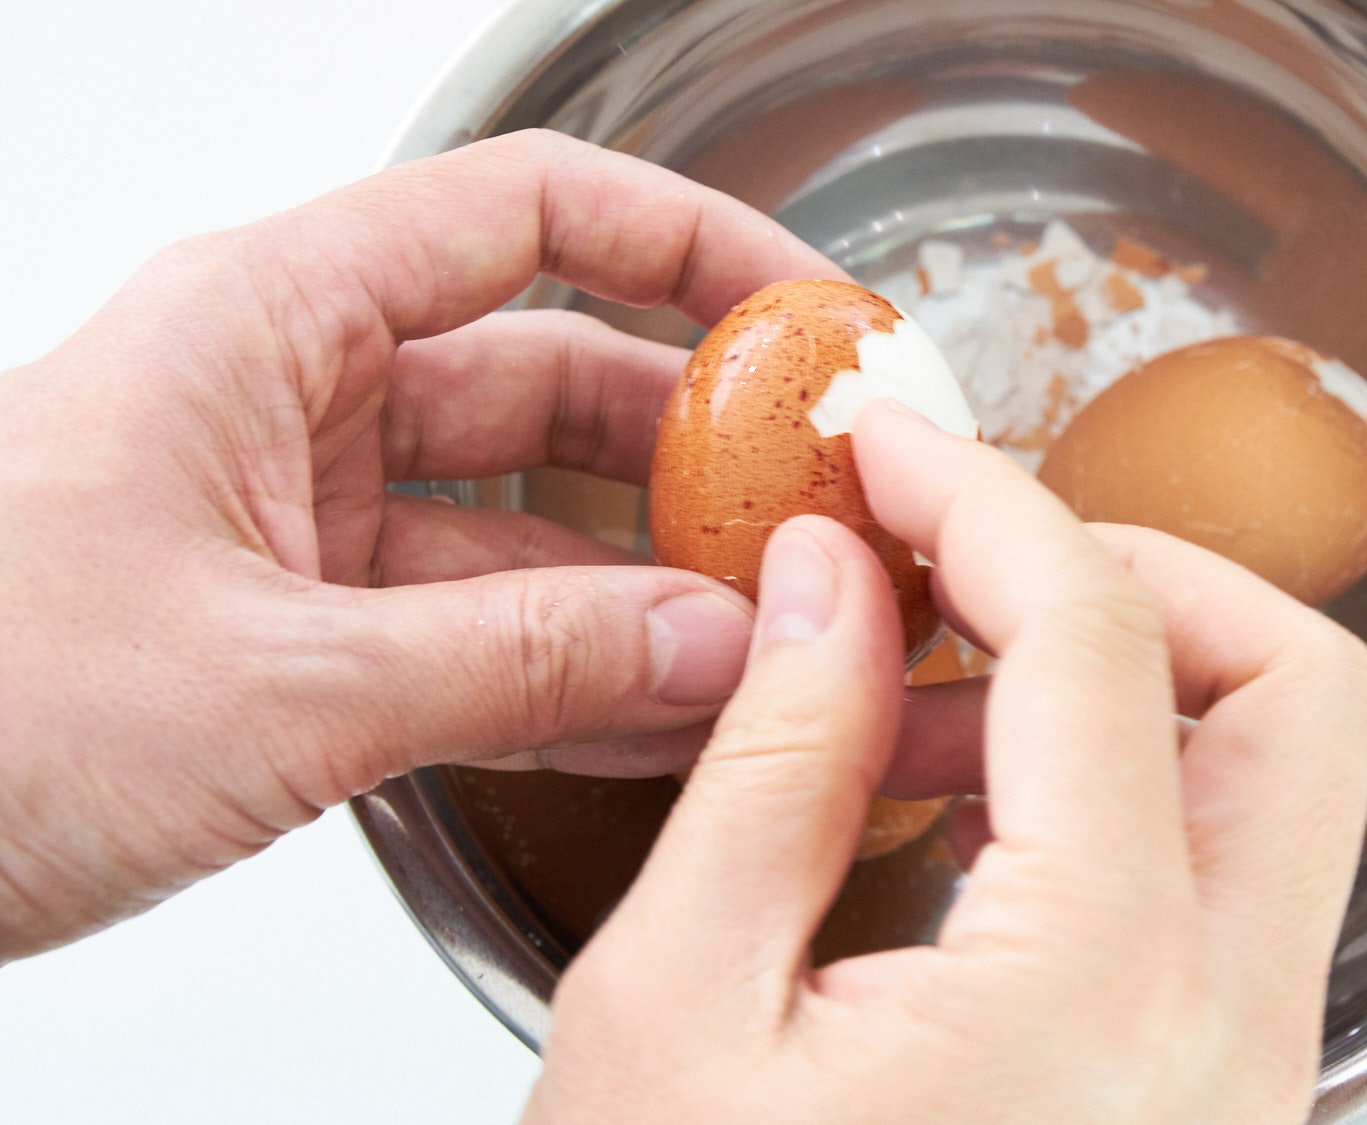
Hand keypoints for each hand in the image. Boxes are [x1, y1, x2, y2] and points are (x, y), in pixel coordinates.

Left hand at [0, 130, 839, 958]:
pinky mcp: (290, 634)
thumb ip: (520, 661)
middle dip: (696, 448)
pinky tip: (665, 716)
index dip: (691, 239)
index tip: (808, 309)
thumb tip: (707, 645)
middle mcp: (289, 404)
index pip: (530, 213)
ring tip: (769, 640)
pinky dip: (570, 672)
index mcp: (268, 326)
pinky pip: (472, 629)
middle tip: (815, 510)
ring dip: (649, 585)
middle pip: (555, 374)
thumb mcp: (272, 681)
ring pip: (523, 521)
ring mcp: (295, 524)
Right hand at [527, 404, 1366, 1123]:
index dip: (983, 495)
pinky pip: (1217, 886)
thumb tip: (832, 576)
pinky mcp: (1215, 1100)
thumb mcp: (676, 1018)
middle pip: (1292, 686)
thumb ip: (775, 759)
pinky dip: (1107, 799)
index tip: (889, 445)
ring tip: (906, 701)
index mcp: (1104, 993)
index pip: (1101, 634)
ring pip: (1273, 783)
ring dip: (1110, 687)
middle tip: (959, 558)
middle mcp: (1233, 1033)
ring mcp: (1247, 1075)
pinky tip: (947, 814)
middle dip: (1128, 575)